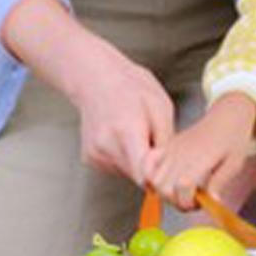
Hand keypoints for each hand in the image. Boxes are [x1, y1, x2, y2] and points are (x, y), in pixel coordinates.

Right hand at [0, 0, 174, 184]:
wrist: (95, 79)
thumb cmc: (131, 87)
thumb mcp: (161, 106)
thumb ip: (165, 141)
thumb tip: (166, 170)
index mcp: (127, 132)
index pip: (143, 174)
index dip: (158, 175)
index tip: (162, 163)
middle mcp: (106, 148)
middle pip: (138, 176)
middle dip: (150, 166)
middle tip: (152, 140)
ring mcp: (95, 155)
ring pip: (127, 174)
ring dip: (137, 162)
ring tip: (134, 135)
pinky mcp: (89, 159)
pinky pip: (115, 169)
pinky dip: (124, 159)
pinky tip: (121, 138)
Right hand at [148, 94, 255, 211]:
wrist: (227, 116)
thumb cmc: (233, 138)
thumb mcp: (234, 162)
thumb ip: (220, 182)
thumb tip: (212, 201)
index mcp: (200, 158)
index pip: (182, 187)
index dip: (188, 201)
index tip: (199, 202)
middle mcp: (181, 154)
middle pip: (164, 188)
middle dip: (176, 201)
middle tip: (190, 199)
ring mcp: (171, 150)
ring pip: (154, 181)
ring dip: (164, 192)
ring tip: (179, 192)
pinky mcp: (166, 146)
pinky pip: (148, 163)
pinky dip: (149, 175)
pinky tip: (161, 180)